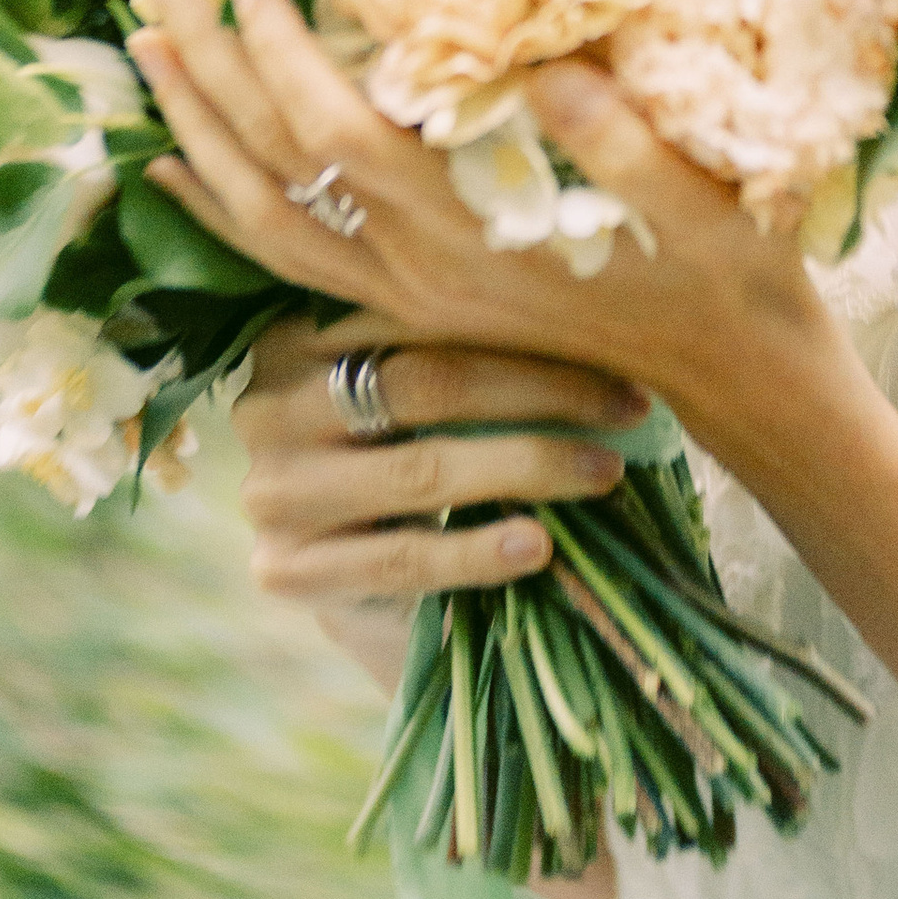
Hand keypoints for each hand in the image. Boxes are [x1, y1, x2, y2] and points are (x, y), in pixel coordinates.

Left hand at [123, 0, 842, 439]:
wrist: (730, 374)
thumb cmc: (724, 273)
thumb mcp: (702, 203)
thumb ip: (622, 142)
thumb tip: (553, 65)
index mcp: (471, 233)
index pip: (338, 130)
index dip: (279, 48)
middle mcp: (414, 271)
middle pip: (271, 161)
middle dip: (203, 60)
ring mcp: (402, 295)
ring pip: (258, 211)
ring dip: (192, 125)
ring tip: (143, 41)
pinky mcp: (407, 305)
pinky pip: (280, 258)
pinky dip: (218, 206)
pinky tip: (176, 167)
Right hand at [232, 310, 646, 610]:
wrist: (364, 591)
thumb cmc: (411, 463)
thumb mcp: (419, 398)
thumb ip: (467, 350)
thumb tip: (597, 307)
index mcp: (297, 335)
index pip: (419, 313)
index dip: (521, 322)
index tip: (616, 335)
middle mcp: (268, 405)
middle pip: (423, 382)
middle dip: (541, 390)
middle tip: (629, 406)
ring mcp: (272, 493)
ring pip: (419, 470)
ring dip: (527, 467)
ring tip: (603, 474)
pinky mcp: (288, 571)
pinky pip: (402, 557)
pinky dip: (477, 552)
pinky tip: (538, 546)